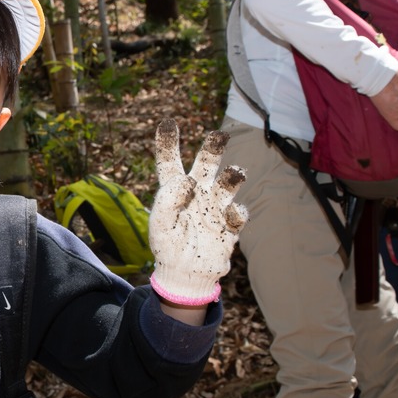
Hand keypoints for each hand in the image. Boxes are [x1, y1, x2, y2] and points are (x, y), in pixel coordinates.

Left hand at [148, 119, 247, 305]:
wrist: (186, 275)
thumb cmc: (168, 246)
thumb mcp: (159, 224)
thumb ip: (168, 200)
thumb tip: (189, 180)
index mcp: (174, 190)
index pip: (170, 162)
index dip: (168, 142)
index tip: (168, 122)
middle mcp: (197, 192)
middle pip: (206, 163)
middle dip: (214, 147)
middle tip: (219, 135)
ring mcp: (214, 206)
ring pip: (229, 181)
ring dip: (233, 175)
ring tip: (235, 172)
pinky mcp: (229, 223)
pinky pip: (238, 212)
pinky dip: (236, 213)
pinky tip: (229, 219)